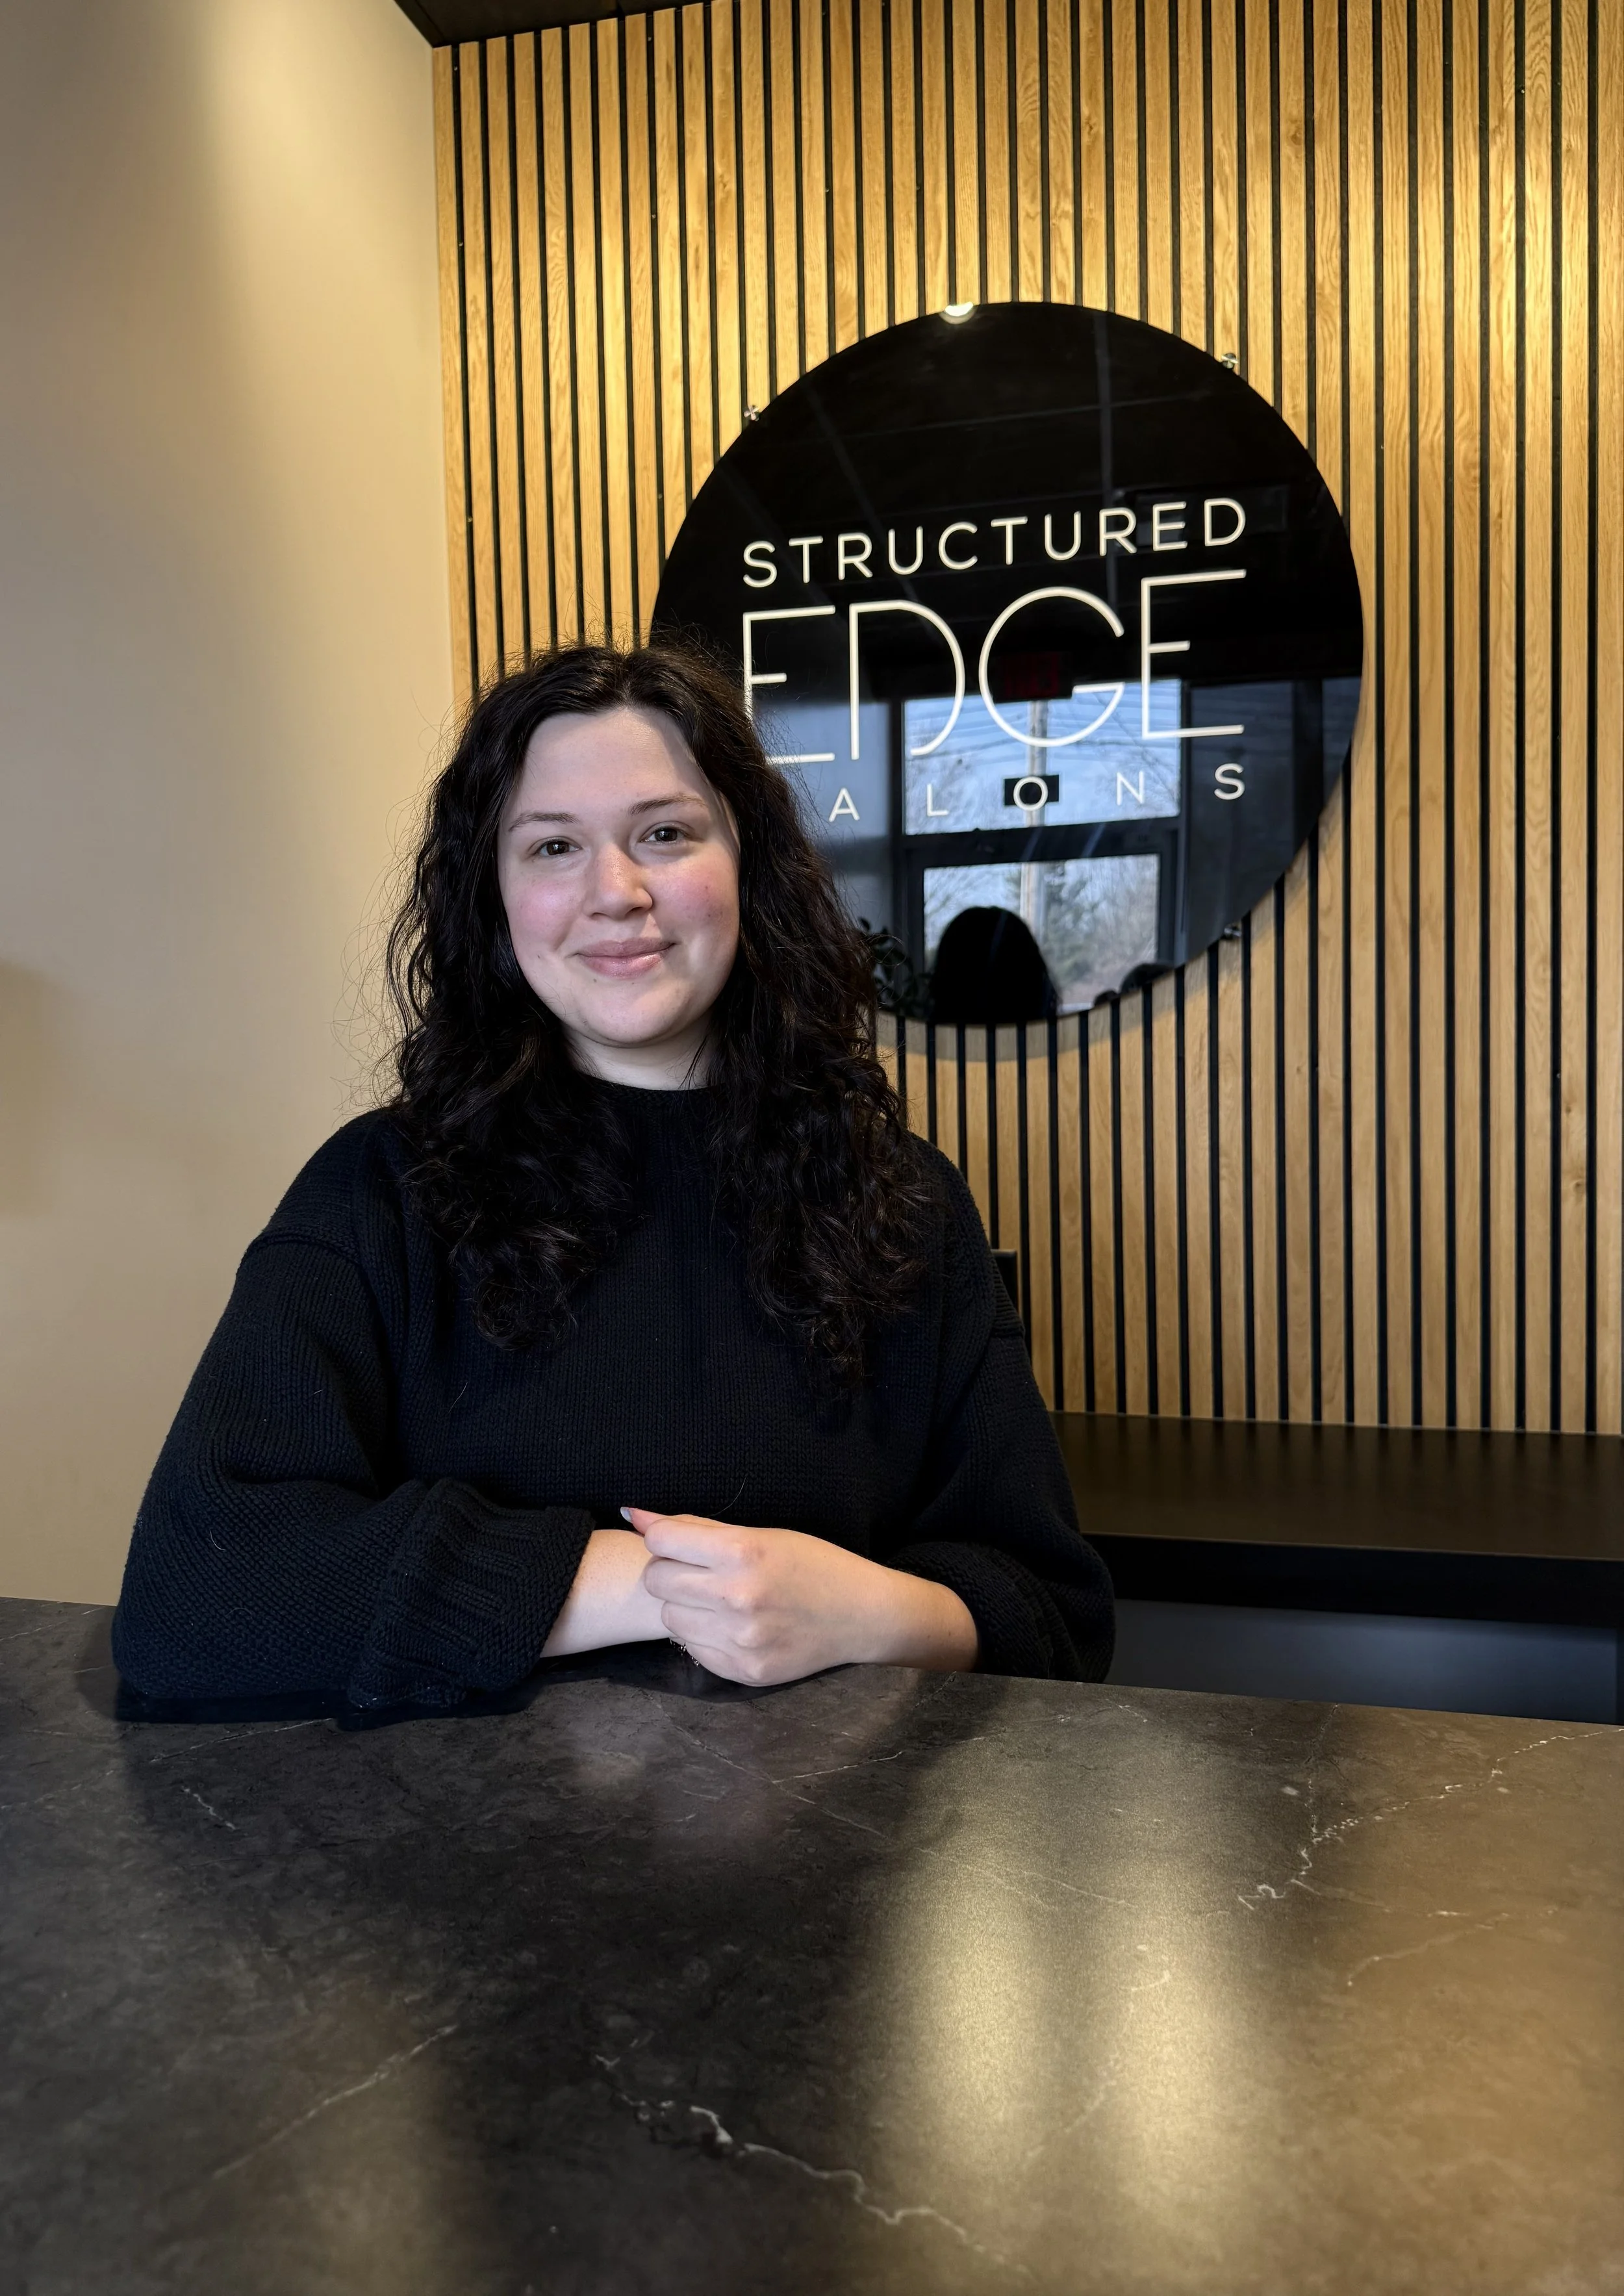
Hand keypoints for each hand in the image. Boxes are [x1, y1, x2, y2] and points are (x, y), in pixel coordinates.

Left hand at [624, 1509, 978, 1686]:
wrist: (862, 1614)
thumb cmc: (812, 1563)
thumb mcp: (761, 1533)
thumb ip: (694, 1526)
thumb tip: (632, 1514)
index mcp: (744, 1552)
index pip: (661, 1541)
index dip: (664, 1539)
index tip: (681, 1542)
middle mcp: (738, 1597)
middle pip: (657, 1580)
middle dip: (670, 1571)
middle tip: (699, 1571)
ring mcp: (740, 1640)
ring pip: (670, 1619)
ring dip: (684, 1606)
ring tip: (717, 1599)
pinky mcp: (744, 1671)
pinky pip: (692, 1649)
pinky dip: (703, 1636)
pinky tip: (732, 1625)